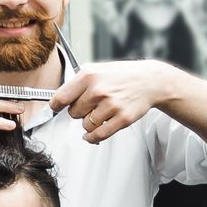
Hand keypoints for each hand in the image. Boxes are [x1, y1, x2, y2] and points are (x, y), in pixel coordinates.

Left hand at [49, 60, 184, 143]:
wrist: (150, 81)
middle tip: (90, 105)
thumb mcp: (97, 69)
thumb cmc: (122, 75)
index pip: (60, 98)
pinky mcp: (122, 118)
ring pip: (85, 125)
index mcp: (88, 76)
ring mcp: (111, 105)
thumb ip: (77, 82)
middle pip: (73, 113)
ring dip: (89, 122)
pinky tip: (91, 134)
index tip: (56, 108)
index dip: (56, 105)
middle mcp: (98, 90)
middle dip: (79, 111)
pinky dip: (92, 137)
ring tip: (99, 112)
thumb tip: (57, 97)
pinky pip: (98, 134)